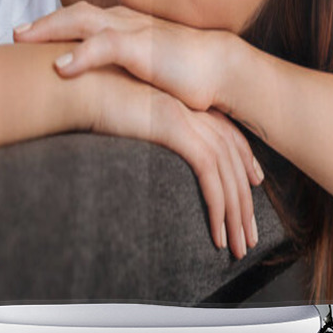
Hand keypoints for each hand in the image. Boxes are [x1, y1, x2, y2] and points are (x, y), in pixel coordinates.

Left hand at [14, 1, 231, 112]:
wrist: (223, 69)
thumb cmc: (190, 73)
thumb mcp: (150, 69)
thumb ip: (127, 71)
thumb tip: (107, 88)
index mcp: (127, 26)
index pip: (84, 19)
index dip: (54, 25)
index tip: (29, 36)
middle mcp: (127, 22)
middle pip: (76, 14)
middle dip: (44, 23)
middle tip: (15, 34)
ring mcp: (135, 32)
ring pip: (83, 22)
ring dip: (50, 29)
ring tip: (22, 39)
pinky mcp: (144, 48)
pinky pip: (105, 46)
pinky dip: (80, 55)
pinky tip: (59, 67)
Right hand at [72, 64, 263, 258]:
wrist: (79, 86)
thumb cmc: (93, 102)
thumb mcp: (128, 119)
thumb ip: (145, 133)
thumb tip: (150, 157)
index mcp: (183, 104)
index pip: (227, 135)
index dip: (243, 161)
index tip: (253, 184)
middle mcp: (191, 109)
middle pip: (234, 159)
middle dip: (244, 200)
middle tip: (249, 234)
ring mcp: (186, 118)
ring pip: (227, 174)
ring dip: (235, 214)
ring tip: (238, 246)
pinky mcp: (175, 129)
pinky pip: (209, 175)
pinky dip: (217, 206)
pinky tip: (217, 234)